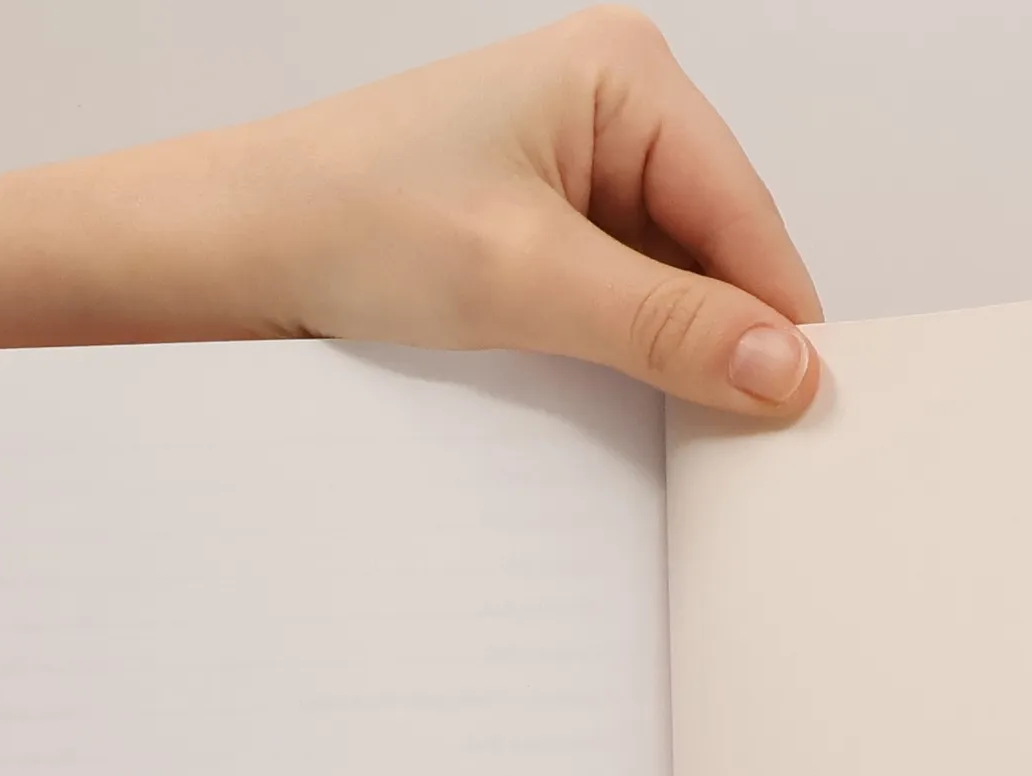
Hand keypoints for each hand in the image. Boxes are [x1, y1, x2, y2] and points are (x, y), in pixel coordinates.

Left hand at [0, 8, 823, 416]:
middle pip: (722, 253)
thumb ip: (665, 325)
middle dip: (725, 342)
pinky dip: (628, 357)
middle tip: (733, 442)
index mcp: (623, 76)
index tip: (804, 423)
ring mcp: (577, 171)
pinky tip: (615, 400)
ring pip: (675, 287)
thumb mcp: (523, 279)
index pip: (749, 220)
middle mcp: (611, 111)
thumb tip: (788, 368)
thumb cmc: (339, 223)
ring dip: (672, 357)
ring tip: (663, 424)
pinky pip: (623, 302)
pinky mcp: (543, 228)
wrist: (226, 253)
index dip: (781, 325)